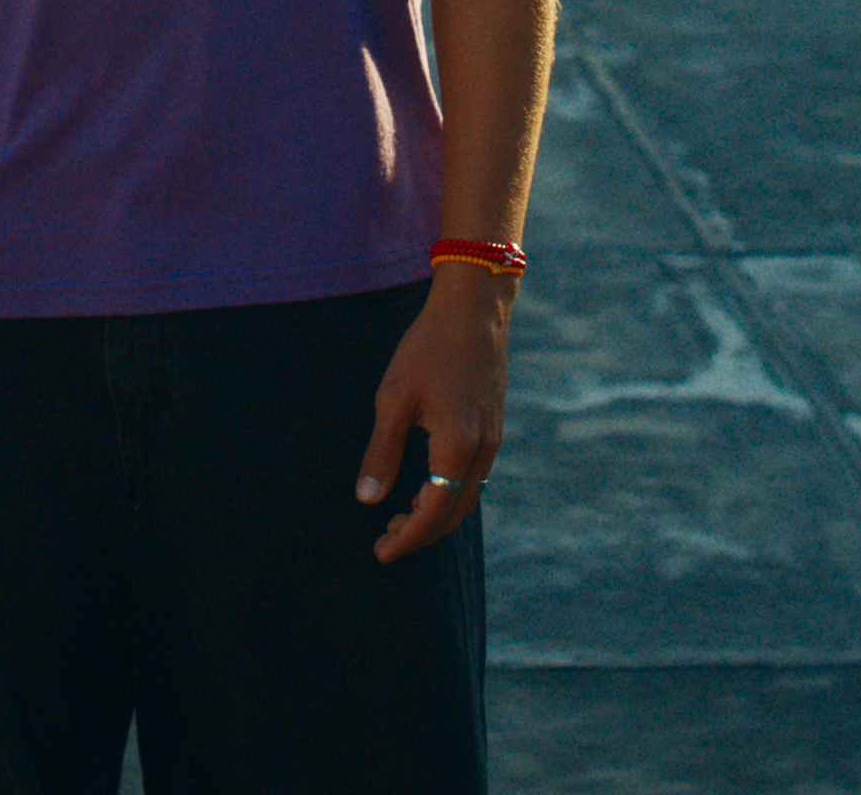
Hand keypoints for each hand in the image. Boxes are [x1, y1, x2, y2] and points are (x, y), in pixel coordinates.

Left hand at [355, 266, 513, 564]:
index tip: (381, 552)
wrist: (474, 309)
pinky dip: (449, 494)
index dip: (408, 537)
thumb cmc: (428, 348)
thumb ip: (382, 453)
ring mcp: (492, 439)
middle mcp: (482, 449)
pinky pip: (473, 477)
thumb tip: (367, 500)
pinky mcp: (493, 428)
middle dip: (421, 533)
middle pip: (455, 513)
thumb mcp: (394, 399)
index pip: (434, 511)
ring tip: (399, 519)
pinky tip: (425, 488)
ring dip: (435, 515)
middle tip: (384, 540)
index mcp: (457, 445)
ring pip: (467, 497)